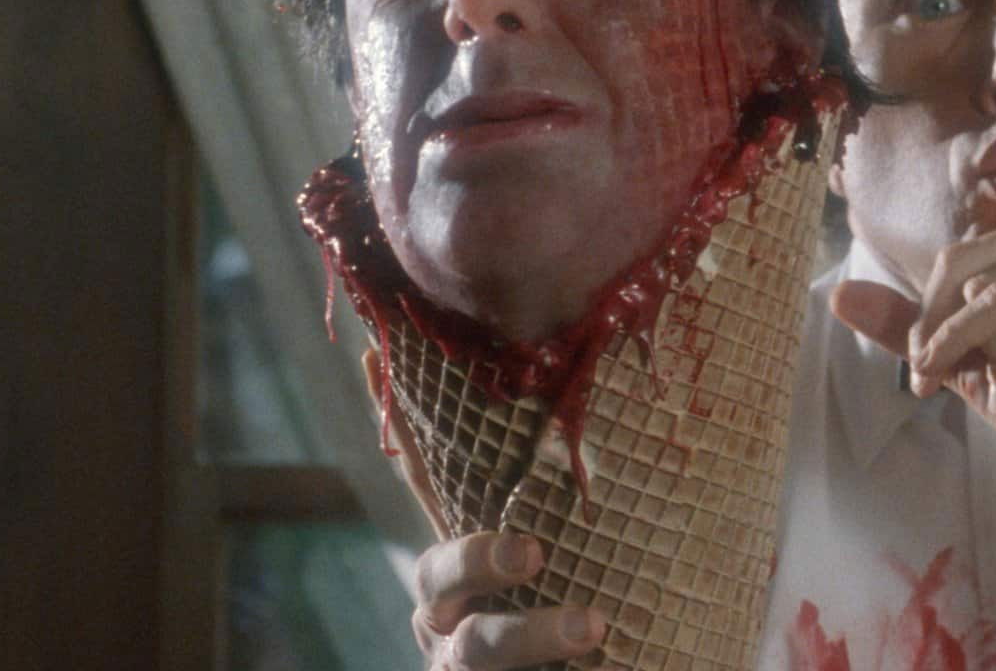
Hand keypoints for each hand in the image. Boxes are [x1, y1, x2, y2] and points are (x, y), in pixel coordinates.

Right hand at [361, 351, 614, 669]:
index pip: (423, 482)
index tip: (373, 356)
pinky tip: (603, 659)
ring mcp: (457, 660)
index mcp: (461, 554)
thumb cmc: (583, 604)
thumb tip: (622, 417)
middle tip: (532, 552)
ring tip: (594, 627)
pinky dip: (549, 668)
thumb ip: (573, 498)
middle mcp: (446, 607)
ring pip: (480, 645)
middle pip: (438, 570)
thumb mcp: (575, 547)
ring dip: (537, 634)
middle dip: (478, 558)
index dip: (398, 427)